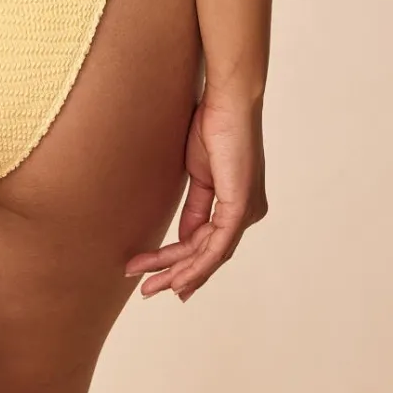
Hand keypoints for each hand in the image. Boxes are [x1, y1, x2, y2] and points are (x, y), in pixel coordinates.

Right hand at [125, 89, 266, 299]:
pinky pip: (216, 247)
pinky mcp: (240, 208)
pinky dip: (196, 266)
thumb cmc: (215, 125)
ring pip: (209, 257)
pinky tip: (177, 279)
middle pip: (206, 255)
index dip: (181, 262)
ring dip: (177, 274)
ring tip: (147, 287)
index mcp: (238, 204)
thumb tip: (185, 238)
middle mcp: (247, 214)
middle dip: (174, 274)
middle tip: (145, 291)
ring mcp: (246, 213)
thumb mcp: (199, 174)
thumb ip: (196, 208)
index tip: (157, 276)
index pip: (206, 242)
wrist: (228, 101)